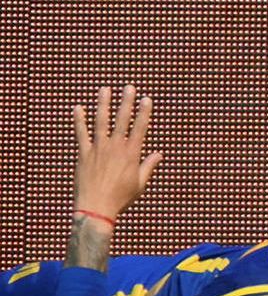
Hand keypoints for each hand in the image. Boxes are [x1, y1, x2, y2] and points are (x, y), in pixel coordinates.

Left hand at [72, 85, 162, 222]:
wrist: (96, 208)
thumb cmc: (120, 198)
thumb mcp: (139, 183)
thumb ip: (148, 166)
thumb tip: (159, 154)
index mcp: (131, 154)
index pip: (140, 128)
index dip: (144, 112)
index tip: (147, 99)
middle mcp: (116, 148)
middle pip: (122, 120)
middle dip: (126, 102)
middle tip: (129, 88)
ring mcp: (98, 149)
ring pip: (101, 122)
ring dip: (103, 104)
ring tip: (105, 90)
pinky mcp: (84, 154)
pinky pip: (81, 133)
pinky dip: (80, 120)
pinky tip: (79, 108)